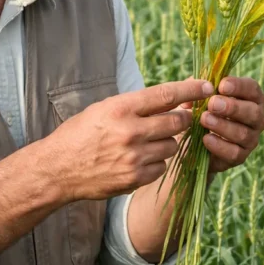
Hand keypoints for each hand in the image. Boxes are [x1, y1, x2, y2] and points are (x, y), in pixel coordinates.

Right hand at [41, 78, 214, 201]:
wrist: (57, 169)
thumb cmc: (80, 134)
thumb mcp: (104, 108)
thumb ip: (136, 105)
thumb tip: (172, 99)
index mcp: (121, 108)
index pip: (166, 94)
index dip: (191, 89)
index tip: (207, 86)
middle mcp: (130, 131)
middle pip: (177, 122)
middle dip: (183, 119)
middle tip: (180, 119)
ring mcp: (134, 157)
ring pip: (172, 146)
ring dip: (167, 142)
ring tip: (148, 141)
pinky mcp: (135, 178)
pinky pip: (162, 167)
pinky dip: (157, 162)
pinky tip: (140, 159)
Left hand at [198, 76, 263, 173]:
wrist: (193, 143)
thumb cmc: (201, 111)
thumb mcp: (199, 96)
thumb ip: (199, 87)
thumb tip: (199, 86)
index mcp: (250, 98)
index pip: (252, 89)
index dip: (239, 86)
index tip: (221, 85)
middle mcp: (256, 118)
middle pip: (253, 112)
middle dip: (233, 107)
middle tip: (213, 104)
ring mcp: (250, 139)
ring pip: (243, 133)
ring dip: (223, 126)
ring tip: (204, 119)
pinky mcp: (240, 157)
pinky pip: (234, 153)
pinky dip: (220, 145)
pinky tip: (206, 138)